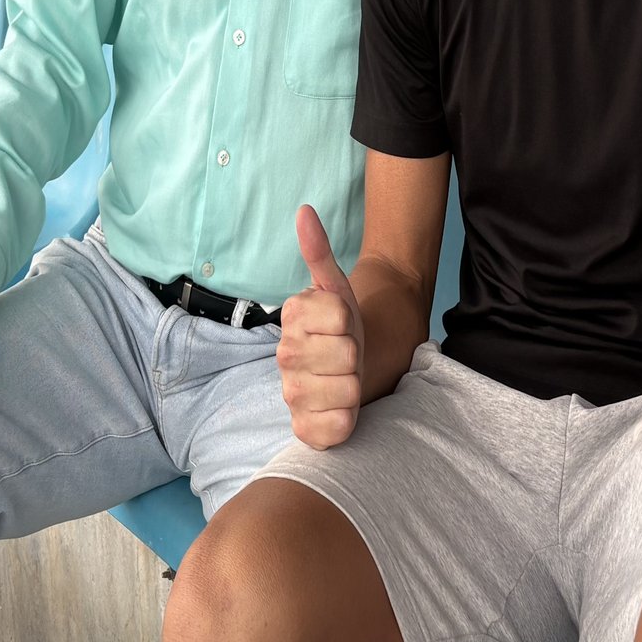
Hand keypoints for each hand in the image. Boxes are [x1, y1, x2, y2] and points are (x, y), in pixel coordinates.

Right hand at [277, 205, 364, 448]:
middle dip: (356, 354)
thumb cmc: (342, 331)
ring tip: (344, 379)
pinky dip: (347, 421)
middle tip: (346, 356)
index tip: (344, 326)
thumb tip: (305, 211)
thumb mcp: (338, 290)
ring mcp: (292, 394)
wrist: (346, 372)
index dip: (351, 322)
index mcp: (291, 318)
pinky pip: (338, 426)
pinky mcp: (305, 430)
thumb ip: (319, 252)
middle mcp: (284, 357)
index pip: (341, 316)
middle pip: (347, 352)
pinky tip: (339, 409)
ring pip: (348, 388)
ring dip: (355, 386)